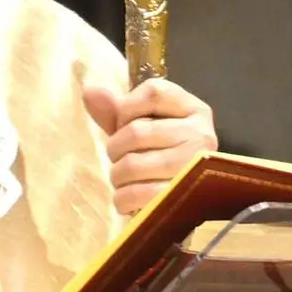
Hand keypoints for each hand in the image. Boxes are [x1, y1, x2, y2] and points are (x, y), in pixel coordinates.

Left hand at [81, 73, 216, 217]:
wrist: (187, 197)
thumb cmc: (162, 155)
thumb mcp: (144, 126)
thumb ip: (117, 110)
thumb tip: (90, 91)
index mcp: (194, 110)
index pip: (153, 92)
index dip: (126, 108)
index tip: (125, 123)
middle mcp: (201, 134)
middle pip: (136, 131)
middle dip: (116, 148)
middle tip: (120, 158)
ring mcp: (194, 168)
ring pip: (132, 165)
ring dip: (117, 175)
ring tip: (124, 178)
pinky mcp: (183, 199)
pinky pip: (135, 194)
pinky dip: (122, 198)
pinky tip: (128, 198)